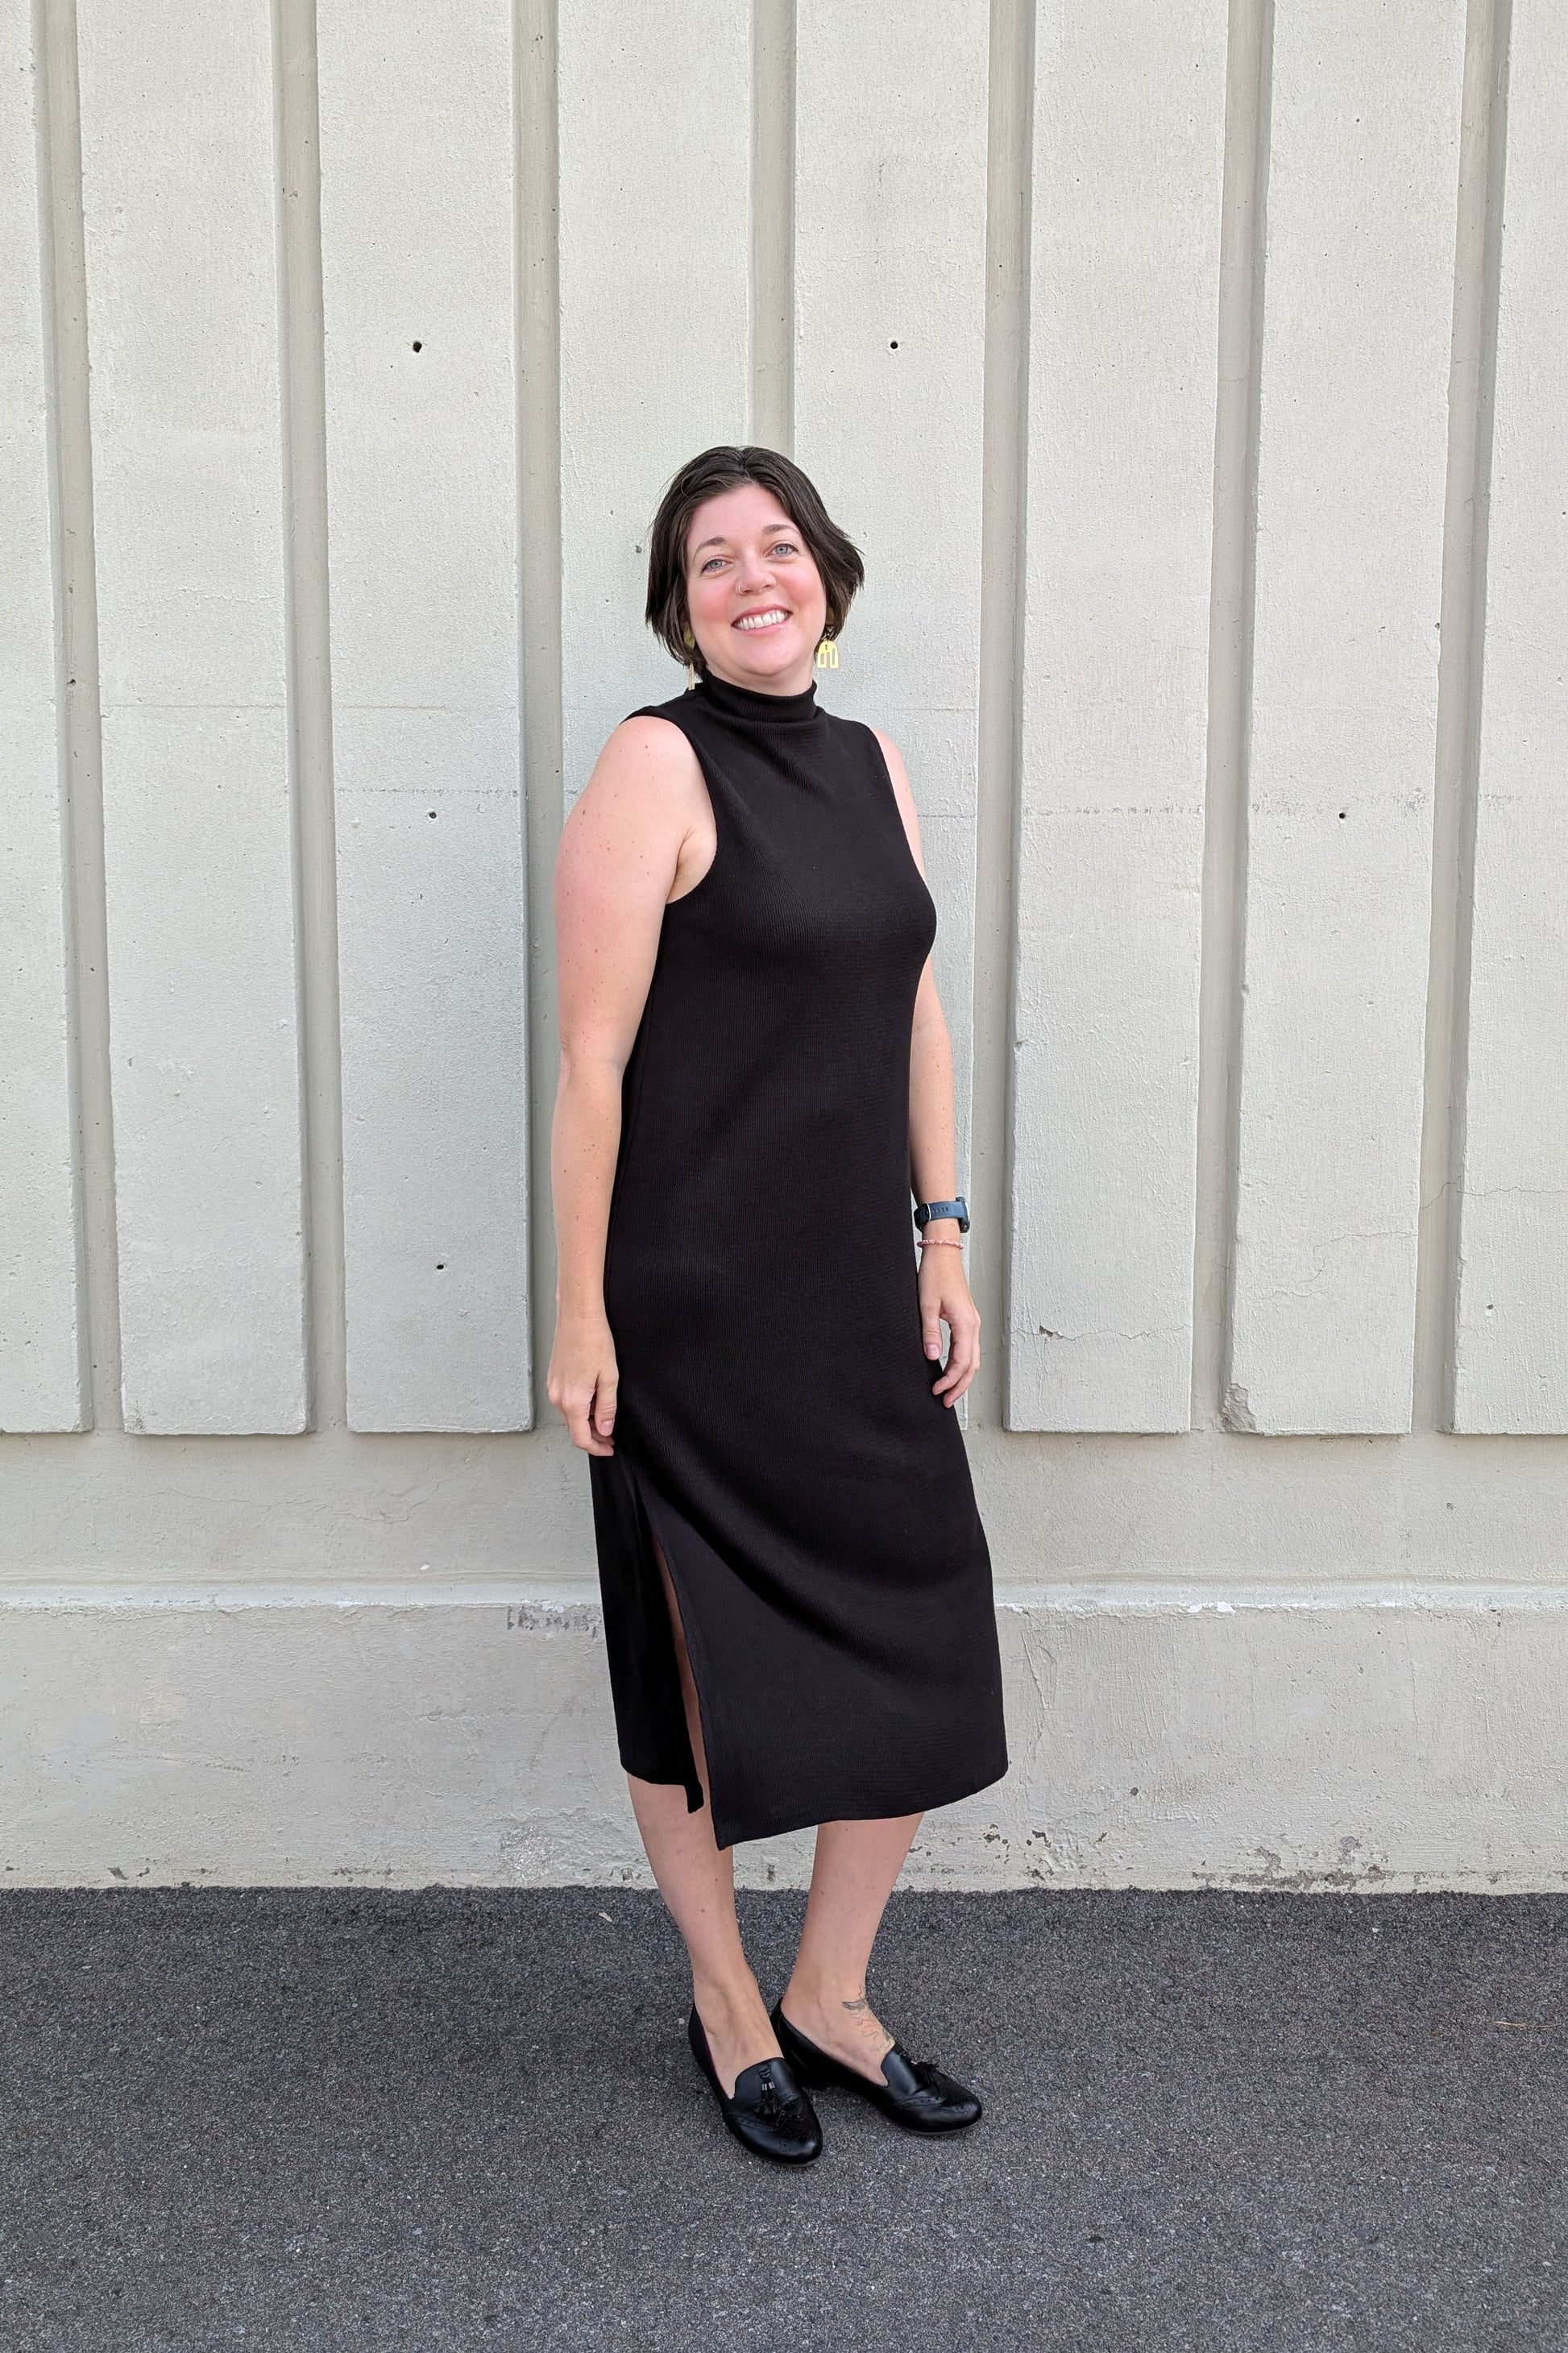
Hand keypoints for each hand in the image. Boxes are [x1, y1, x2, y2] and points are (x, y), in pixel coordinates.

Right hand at [547, 1309, 618, 1454]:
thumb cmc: (594, 1340)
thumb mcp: (610, 1378)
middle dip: (593, 1436)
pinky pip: (564, 1401)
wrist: (578, 1316)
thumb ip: (607, 1408)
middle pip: (574, 1428)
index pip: (581, 1438)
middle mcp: (557, 1396)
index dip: (596, 1448)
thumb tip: (604, 1429)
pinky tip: (592, 1399)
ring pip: (569, 1415)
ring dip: (586, 1421)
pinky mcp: (553, 1377)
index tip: (609, 1448)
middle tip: (611, 1435)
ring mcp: (553, 1386)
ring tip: (604, 1416)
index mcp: (573, 1400)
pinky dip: (578, 1408)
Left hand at [917, 1247, 979, 1405]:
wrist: (943, 1255)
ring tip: (949, 1392)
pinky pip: (969, 1348)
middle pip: (972, 1365)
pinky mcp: (967, 1320)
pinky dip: (963, 1364)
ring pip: (973, 1358)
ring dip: (963, 1377)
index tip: (937, 1392)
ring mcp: (972, 1322)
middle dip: (960, 1386)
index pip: (962, 1362)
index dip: (950, 1381)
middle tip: (946, 1402)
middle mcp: (974, 1325)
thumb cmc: (935, 1275)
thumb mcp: (926, 1305)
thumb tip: (933, 1358)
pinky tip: (951, 1371)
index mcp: (966, 1323)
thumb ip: (930, 1333)